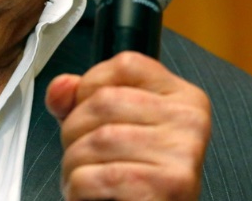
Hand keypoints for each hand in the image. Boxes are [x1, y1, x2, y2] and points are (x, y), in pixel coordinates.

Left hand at [45, 51, 211, 200]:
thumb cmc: (138, 178)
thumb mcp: (115, 128)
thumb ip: (83, 101)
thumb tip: (62, 87)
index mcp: (183, 97)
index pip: (126, 64)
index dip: (91, 84)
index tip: (85, 110)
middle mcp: (189, 119)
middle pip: (104, 100)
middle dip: (73, 131)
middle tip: (79, 155)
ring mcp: (181, 152)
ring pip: (97, 139)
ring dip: (73, 165)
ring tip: (83, 178)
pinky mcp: (167, 186)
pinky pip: (97, 176)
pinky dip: (78, 189)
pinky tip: (89, 195)